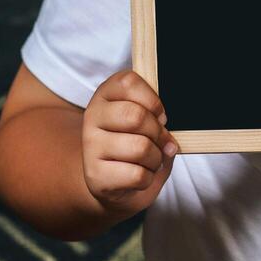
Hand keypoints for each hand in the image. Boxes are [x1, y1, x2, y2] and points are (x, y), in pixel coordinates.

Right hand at [81, 70, 178, 217]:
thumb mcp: (142, 119)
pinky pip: (137, 174)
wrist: (108, 177)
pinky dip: (148, 177)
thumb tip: (169, 142)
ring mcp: (91, 146)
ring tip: (150, 160)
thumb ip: (155, 117)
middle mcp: (92, 116)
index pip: (128, 82)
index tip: (159, 115)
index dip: (153, 101)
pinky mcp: (95, 174)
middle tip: (161, 141)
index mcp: (105, 94)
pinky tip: (140, 175)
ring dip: (156, 158)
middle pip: (136, 116)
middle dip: (159, 132)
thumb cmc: (131, 142)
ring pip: (140, 147)